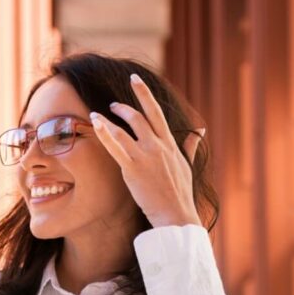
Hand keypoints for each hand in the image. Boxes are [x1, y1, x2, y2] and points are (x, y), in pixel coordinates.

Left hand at [88, 73, 204, 228]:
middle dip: (123, 107)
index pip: (156, 112)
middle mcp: (158, 146)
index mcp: (170, 144)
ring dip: (108, 118)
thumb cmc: (180, 193)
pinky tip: (94, 121)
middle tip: (113, 105)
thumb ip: (189, 146)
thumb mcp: (187, 166)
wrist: (176, 214)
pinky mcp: (133, 168)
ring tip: (96, 114)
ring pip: (124, 129)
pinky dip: (104, 132)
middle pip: (138, 117)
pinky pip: (115, 146)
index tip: (134, 79)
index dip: (144, 93)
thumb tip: (199, 131)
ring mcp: (145, 156)